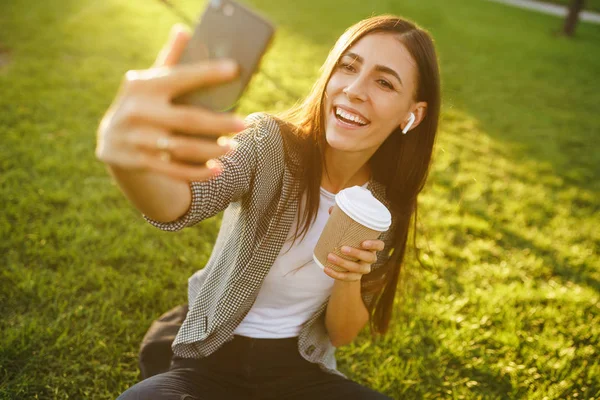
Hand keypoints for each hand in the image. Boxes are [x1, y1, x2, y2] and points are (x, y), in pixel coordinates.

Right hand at [95, 24, 245, 181]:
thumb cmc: (143, 103)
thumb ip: (169, 59)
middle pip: (188, 119)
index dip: (207, 73)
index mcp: (142, 86)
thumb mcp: (150, 81)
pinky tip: (218, 170)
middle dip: (219, 123)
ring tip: (234, 147)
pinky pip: (173, 170)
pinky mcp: (137, 162)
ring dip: (212, 150)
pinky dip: (198, 171)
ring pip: (182, 148)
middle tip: (244, 124)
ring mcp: (135, 139)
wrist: (110, 139)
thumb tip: (184, 31)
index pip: (180, 77)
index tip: (234, 69)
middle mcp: (136, 112)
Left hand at [323, 206, 384, 281]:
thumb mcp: (347, 233)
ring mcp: (363, 270)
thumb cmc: (348, 243)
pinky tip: (326, 269)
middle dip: (356, 253)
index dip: (374, 245)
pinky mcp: (354, 278)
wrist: (346, 265)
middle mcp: (370, 259)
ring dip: (343, 263)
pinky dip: (336, 274)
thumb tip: (332, 209)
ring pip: (356, 268)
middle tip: (342, 248)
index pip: (380, 246)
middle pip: (368, 258)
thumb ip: (341, 220)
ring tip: (330, 257)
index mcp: (372, 246)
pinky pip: (346, 278)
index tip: (363, 242)